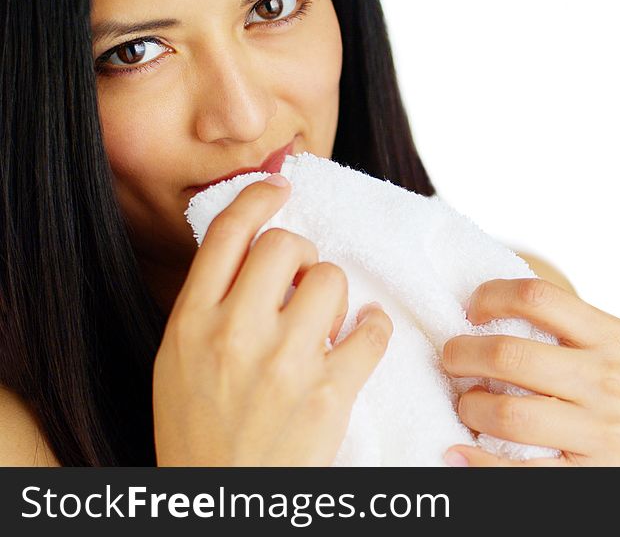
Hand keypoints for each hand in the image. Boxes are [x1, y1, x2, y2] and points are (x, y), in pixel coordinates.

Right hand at [153, 174, 392, 465]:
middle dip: (302, 255)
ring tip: (327, 324)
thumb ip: (208, 305)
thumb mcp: (176, 362)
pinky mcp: (329, 392)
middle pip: (287, 245)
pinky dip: (373, 329)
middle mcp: (234, 333)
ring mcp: (284, 362)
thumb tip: (251, 249)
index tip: (279, 187)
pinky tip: (361, 339)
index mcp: (191, 322)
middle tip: (302, 281)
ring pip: (332, 280)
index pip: (229, 233)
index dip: (258, 197)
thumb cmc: (198, 433)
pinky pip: (371, 329)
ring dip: (336, 297)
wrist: (224, 503)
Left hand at [441, 278, 619, 465]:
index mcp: (613, 338)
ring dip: (470, 408)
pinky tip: (459, 453)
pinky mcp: (591, 477)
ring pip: (507, 414)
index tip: (471, 310)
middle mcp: (608, 380)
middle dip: (462, 355)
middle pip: (509, 355)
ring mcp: (601, 432)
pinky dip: (477, 464)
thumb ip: (577, 328)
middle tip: (451, 360)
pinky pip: (518, 471)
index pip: (537, 297)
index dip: (491, 297)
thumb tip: (501, 304)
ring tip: (467, 406)